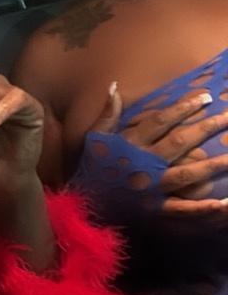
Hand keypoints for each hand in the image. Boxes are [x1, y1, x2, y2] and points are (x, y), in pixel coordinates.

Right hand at [92, 84, 227, 219]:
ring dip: (213, 165)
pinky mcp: (155, 209)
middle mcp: (144, 164)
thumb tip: (114, 85)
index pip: (162, 120)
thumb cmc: (89, 168)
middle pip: (181, 142)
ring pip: (188, 173)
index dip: (184, 108)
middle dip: (207, 128)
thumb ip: (107, 113)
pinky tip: (224, 202)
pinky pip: (183, 208)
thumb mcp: (93, 137)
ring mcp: (152, 187)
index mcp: (131, 144)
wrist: (81, 203)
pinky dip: (204, 207)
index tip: (205, 97)